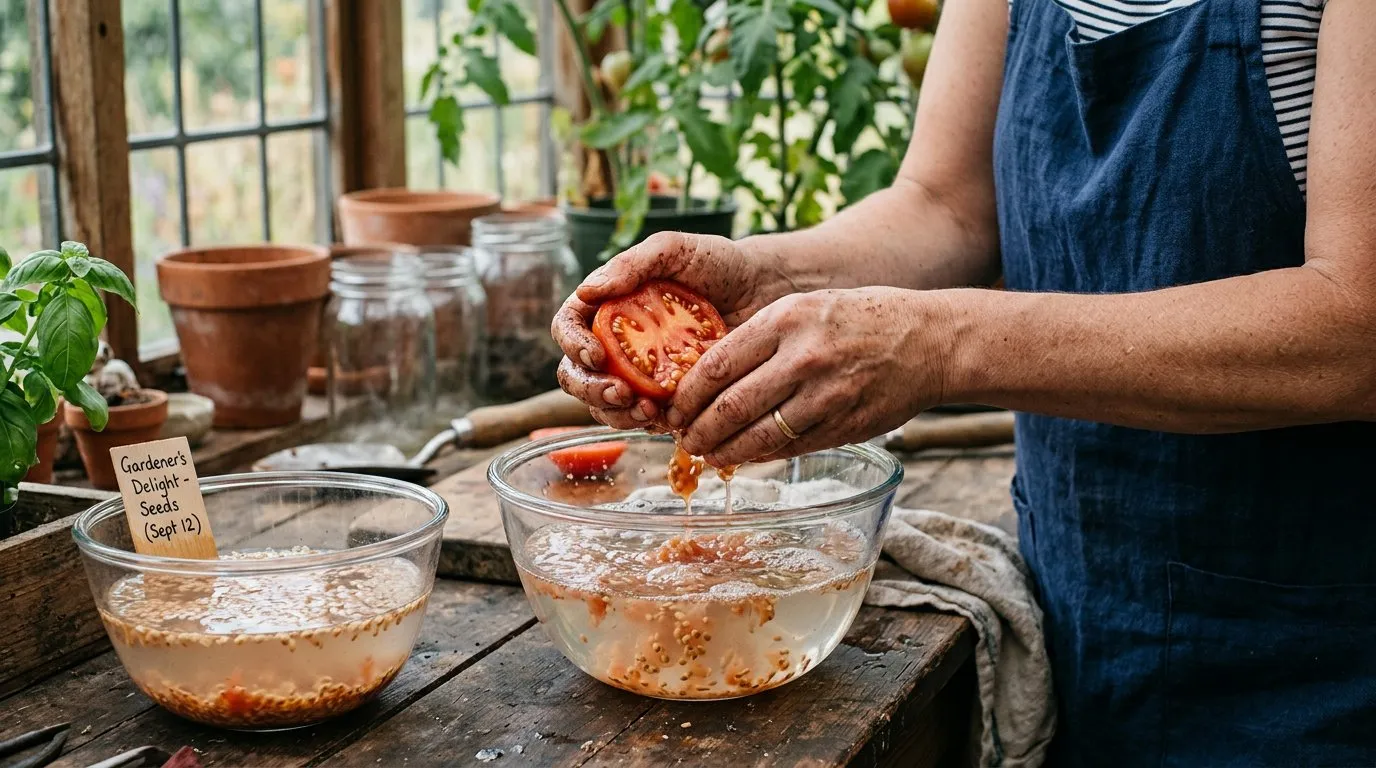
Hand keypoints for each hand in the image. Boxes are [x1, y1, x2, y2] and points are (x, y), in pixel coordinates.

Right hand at [553, 232, 792, 427]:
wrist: (764, 291)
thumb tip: (588, 290)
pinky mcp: (665, 396)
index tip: (597, 356)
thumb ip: (631, 263)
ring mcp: (638, 371)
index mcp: (607, 305)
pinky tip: (668, 419)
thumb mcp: (675, 250)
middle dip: (591, 389)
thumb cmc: (718, 263)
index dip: (573, 345)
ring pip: (603, 404)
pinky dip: (647, 424)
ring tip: (646, 412)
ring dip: (616, 414)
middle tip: (621, 393)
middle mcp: (615, 340)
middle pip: (576, 374)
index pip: (568, 327)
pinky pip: (642, 418)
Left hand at [671, 287, 953, 465]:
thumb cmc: (859, 319)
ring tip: (708, 454)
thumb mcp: (805, 308)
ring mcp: (825, 396)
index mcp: (786, 320)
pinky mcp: (843, 427)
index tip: (672, 409)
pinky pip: (789, 448)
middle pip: (730, 407)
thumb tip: (704, 376)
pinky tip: (745, 455)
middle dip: (698, 430)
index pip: (716, 365)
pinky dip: (760, 456)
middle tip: (684, 439)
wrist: (928, 341)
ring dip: (724, 451)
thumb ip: (760, 337)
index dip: (686, 396)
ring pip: (757, 436)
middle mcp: (803, 357)